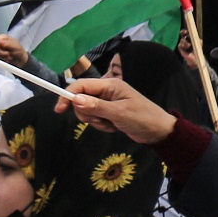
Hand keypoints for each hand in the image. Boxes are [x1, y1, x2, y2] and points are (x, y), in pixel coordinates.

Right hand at [57, 75, 178, 146]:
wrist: (158, 131)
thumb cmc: (143, 118)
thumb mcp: (119, 113)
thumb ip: (96, 106)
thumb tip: (75, 99)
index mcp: (110, 85)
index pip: (81, 85)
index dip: (68, 95)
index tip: (59, 109)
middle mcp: (107, 91)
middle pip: (81, 99)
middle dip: (87, 113)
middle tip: (101, 120)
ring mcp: (108, 102)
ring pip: (87, 111)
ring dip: (96, 121)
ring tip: (112, 124)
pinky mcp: (109, 113)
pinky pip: (95, 119)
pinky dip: (102, 125)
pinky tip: (114, 127)